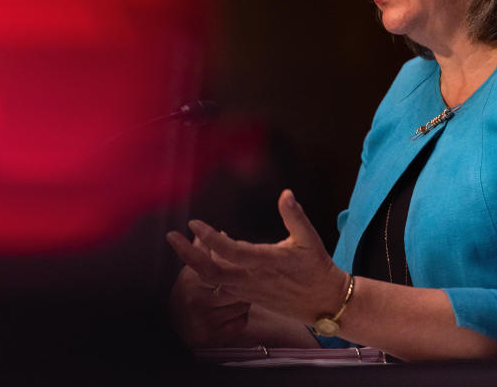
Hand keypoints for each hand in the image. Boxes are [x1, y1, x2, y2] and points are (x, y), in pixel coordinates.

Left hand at [166, 189, 348, 325]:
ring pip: (213, 279)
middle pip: (211, 271)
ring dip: (194, 261)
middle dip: (188, 254)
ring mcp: (248, 289)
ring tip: (183, 241)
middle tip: (171, 236)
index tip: (193, 223)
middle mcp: (253, 278)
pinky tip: (205, 252)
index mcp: (267, 262)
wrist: (325, 303)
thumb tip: (285, 193)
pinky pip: (221, 283)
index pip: (231, 251)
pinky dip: (208, 268)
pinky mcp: (248, 295)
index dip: (210, 238)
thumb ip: (294, 216)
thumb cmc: (317, 268)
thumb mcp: (310, 238)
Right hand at [169, 240, 251, 348]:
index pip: (221, 268)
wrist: (174, 327)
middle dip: (241, 286)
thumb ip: (205, 251)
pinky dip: (241, 318)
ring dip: (242, 302)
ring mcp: (205, 320)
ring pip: (241, 305)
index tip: (239, 263)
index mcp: (192, 280)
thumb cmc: (186, 294)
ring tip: (230, 300)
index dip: (233, 266)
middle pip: (236, 288)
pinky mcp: (215, 337)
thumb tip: (221, 232)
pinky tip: (230, 315)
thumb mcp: (191, 271)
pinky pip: (241, 323)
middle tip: (237, 285)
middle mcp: (197, 300)